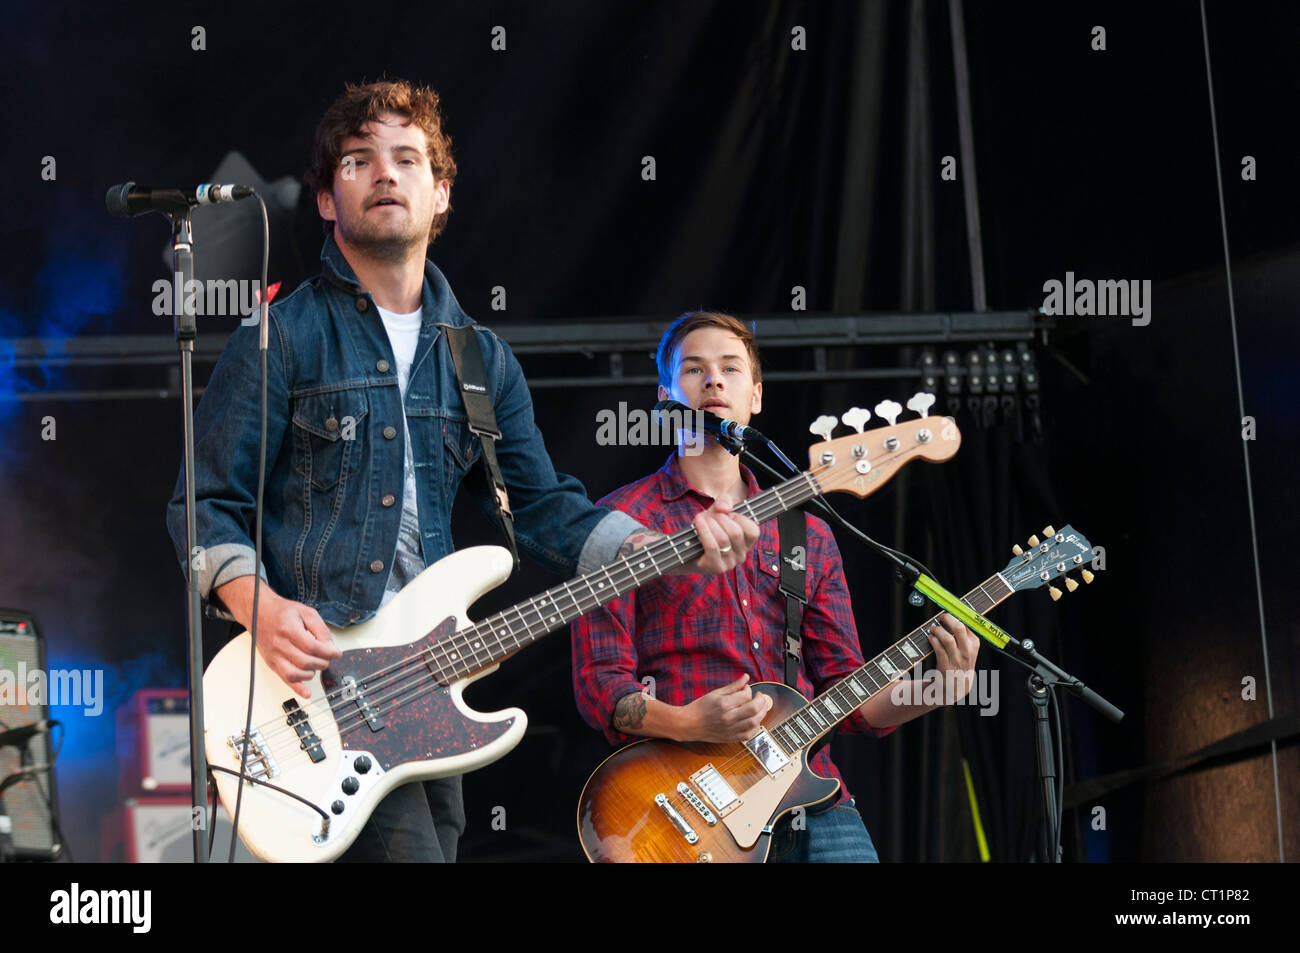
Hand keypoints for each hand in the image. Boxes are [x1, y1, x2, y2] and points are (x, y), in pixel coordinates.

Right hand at [218, 577, 340, 699]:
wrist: (258, 612)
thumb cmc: (281, 611)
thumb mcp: (306, 612)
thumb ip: (320, 628)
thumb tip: (330, 646)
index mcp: (289, 629)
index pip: (312, 647)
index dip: (328, 653)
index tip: (336, 653)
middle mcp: (279, 644)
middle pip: (305, 662)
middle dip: (322, 663)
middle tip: (328, 659)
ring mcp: (274, 655)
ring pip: (295, 674)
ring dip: (311, 674)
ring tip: (317, 666)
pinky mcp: (271, 663)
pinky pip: (284, 679)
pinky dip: (297, 688)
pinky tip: (306, 692)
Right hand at [683, 674, 772, 741]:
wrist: (689, 724)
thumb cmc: (700, 708)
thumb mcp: (716, 693)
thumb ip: (733, 686)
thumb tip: (746, 677)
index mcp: (724, 704)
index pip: (745, 695)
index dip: (749, 690)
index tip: (746, 688)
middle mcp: (728, 717)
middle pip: (754, 709)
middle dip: (761, 700)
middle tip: (759, 696)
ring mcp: (730, 729)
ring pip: (754, 722)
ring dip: (762, 713)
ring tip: (760, 707)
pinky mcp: (731, 738)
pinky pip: (749, 735)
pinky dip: (755, 727)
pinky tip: (755, 721)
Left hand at [684, 496, 758, 574]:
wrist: (686, 547)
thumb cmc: (706, 527)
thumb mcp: (717, 510)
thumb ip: (724, 501)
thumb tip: (723, 509)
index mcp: (746, 544)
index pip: (753, 531)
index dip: (740, 518)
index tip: (728, 514)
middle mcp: (741, 556)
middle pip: (736, 533)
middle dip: (720, 518)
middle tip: (709, 515)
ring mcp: (729, 564)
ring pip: (723, 539)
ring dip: (710, 524)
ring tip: (701, 518)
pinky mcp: (715, 567)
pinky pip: (712, 546)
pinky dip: (704, 531)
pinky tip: (698, 523)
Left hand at [926, 612, 979, 702]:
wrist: (957, 687)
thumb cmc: (960, 664)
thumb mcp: (968, 650)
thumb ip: (963, 636)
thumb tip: (953, 615)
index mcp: (974, 644)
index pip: (967, 624)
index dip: (956, 615)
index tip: (949, 612)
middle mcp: (967, 651)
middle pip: (959, 628)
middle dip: (948, 618)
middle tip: (941, 617)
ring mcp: (957, 659)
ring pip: (947, 638)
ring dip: (937, 630)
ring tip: (933, 628)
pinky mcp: (946, 665)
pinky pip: (938, 648)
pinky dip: (933, 640)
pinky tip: (931, 637)